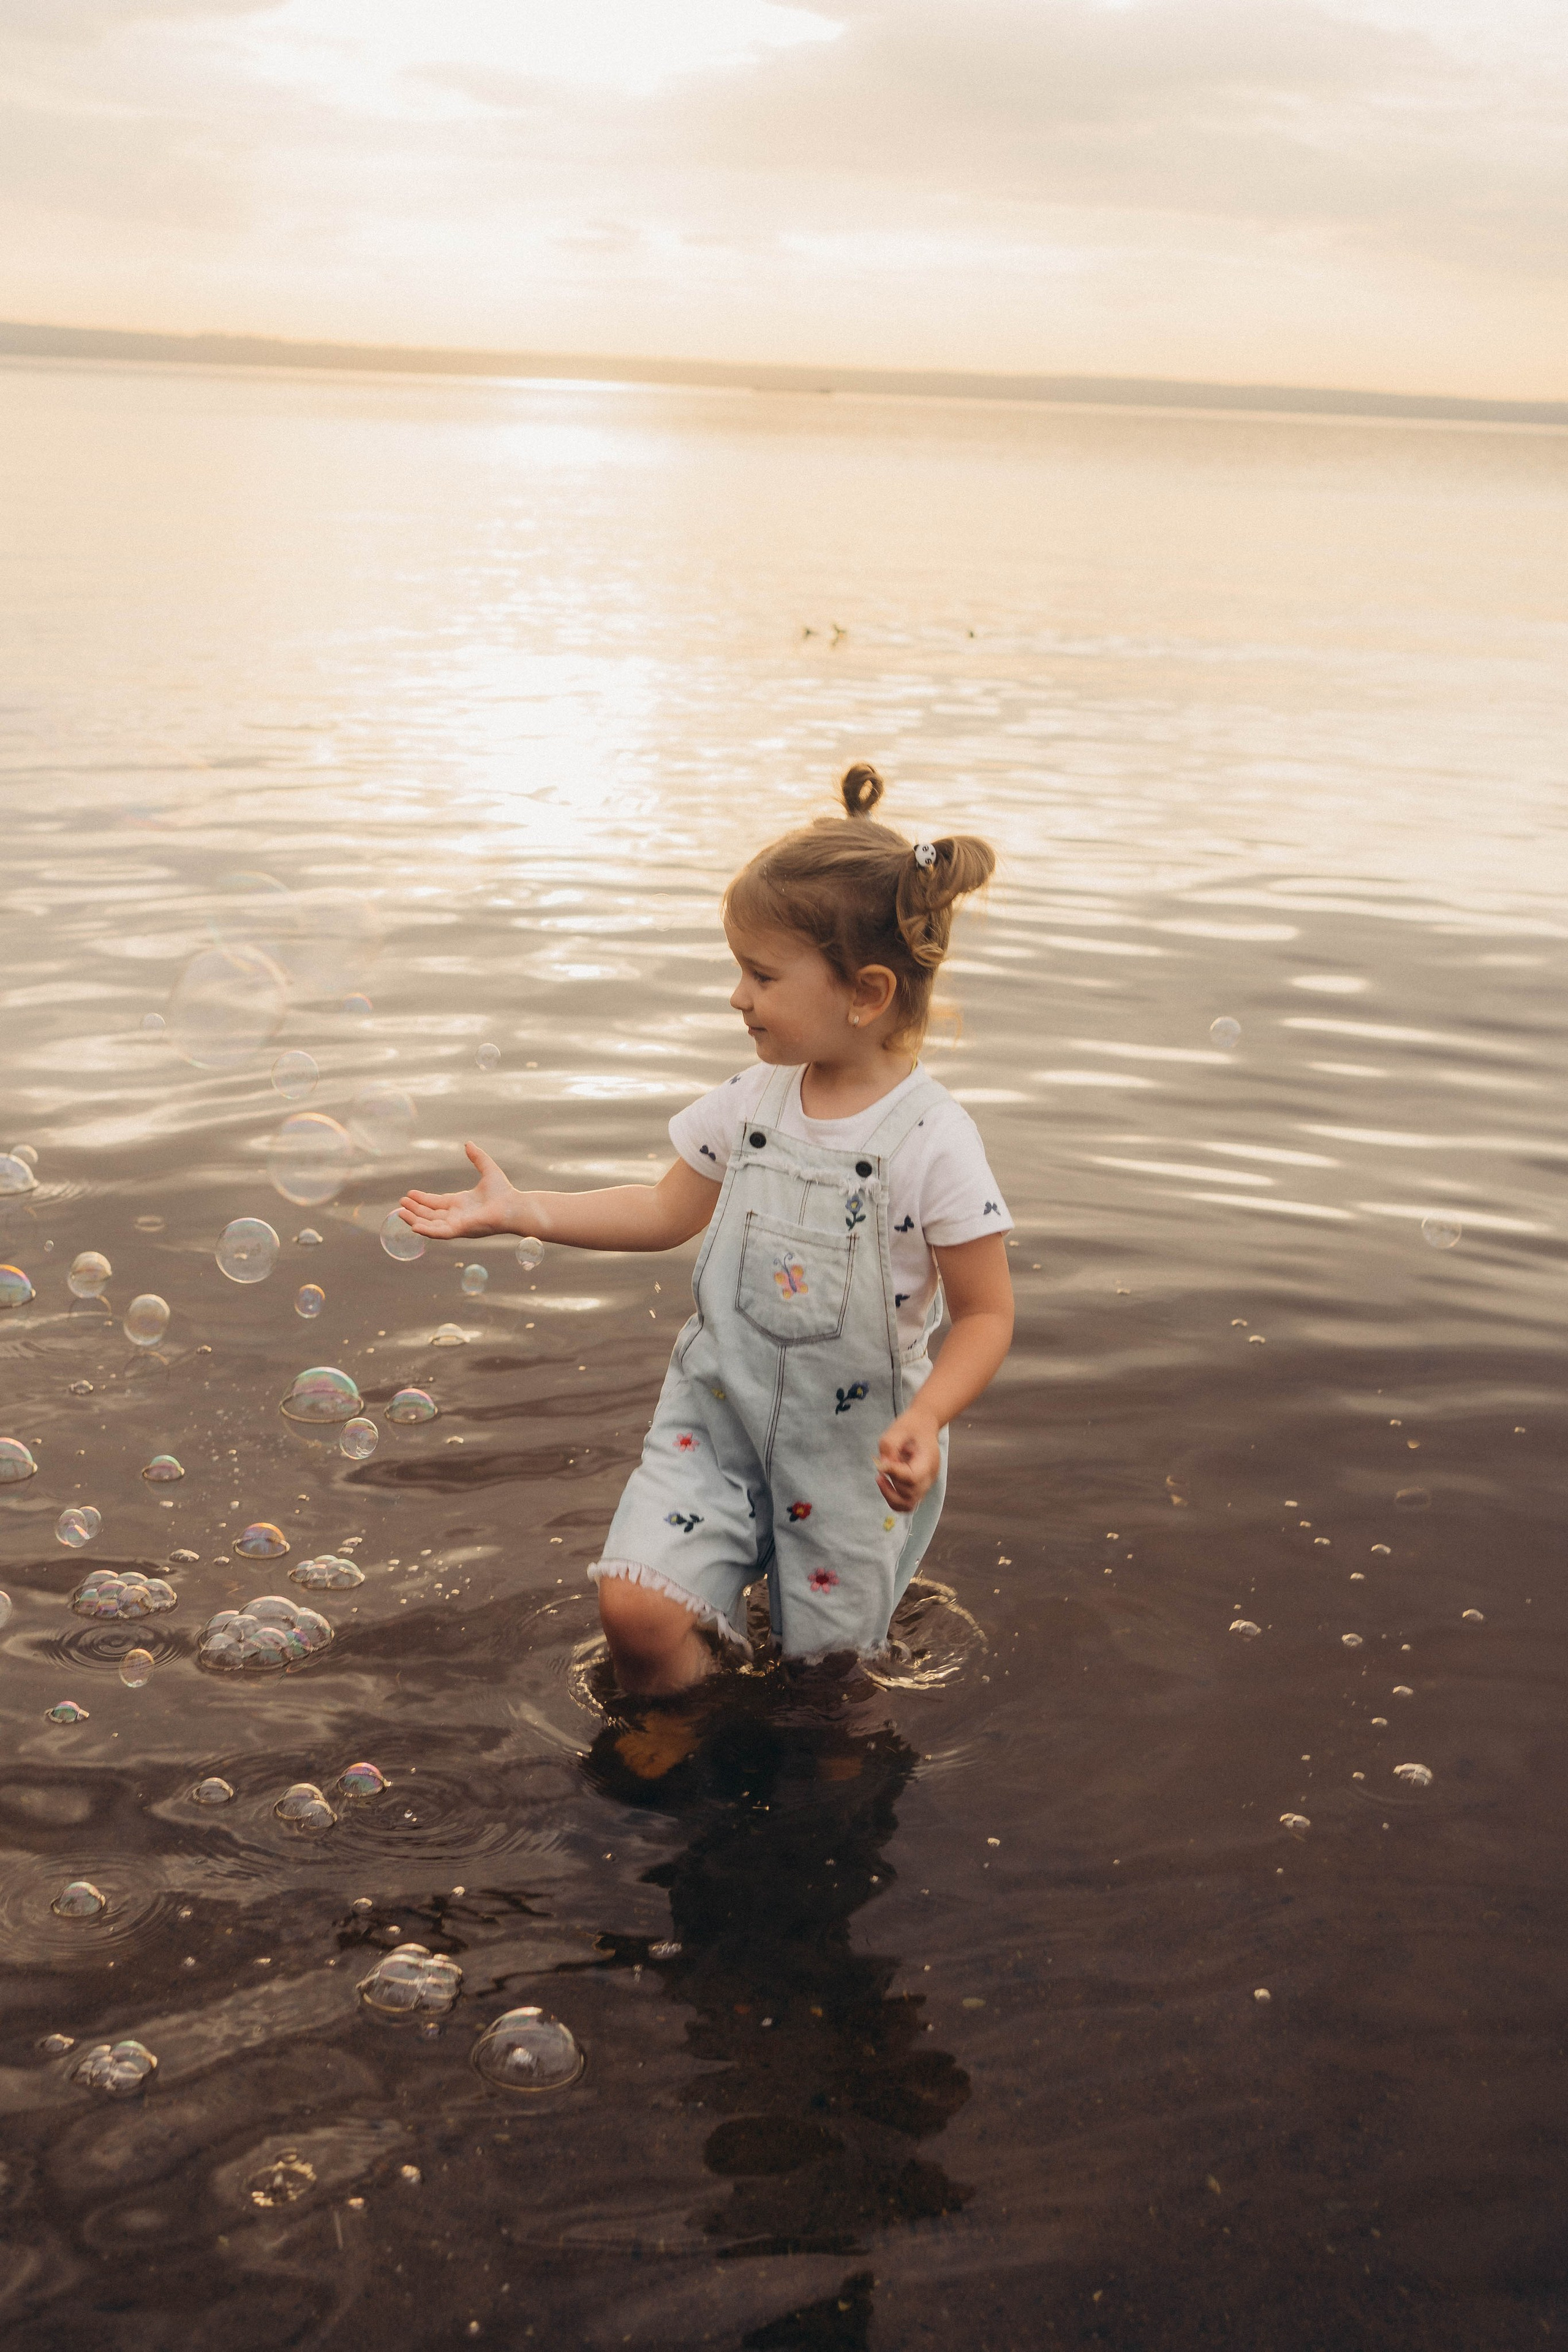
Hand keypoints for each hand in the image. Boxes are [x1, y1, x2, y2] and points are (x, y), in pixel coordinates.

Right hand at [397, 1143, 521, 1239]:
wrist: (514, 1206)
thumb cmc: (505, 1192)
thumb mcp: (488, 1170)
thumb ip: (477, 1157)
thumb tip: (468, 1143)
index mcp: (461, 1203)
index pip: (436, 1203)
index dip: (422, 1199)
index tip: (409, 1194)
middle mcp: (457, 1215)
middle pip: (430, 1214)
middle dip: (415, 1210)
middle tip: (400, 1204)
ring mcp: (458, 1224)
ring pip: (431, 1224)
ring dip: (416, 1219)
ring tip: (401, 1213)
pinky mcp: (460, 1230)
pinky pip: (440, 1232)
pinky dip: (426, 1230)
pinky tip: (414, 1226)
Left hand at [875, 1405, 940, 1515]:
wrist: (924, 1425)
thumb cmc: (911, 1426)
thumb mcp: (897, 1429)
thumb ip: (889, 1447)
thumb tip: (882, 1467)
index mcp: (927, 1461)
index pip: (912, 1477)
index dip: (894, 1474)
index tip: (880, 1466)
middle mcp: (929, 1477)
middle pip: (910, 1494)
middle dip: (891, 1484)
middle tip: (881, 1468)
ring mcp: (925, 1484)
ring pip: (908, 1504)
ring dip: (891, 1496)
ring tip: (881, 1479)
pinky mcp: (918, 1488)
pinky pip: (906, 1503)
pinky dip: (894, 1499)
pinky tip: (886, 1483)